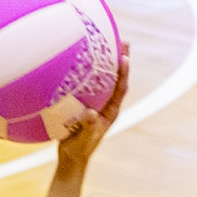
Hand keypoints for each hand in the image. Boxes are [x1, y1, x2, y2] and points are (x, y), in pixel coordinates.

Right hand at [57, 43, 129, 162]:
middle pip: (116, 78)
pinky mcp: (85, 102)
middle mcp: (106, 104)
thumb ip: (88, 126)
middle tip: (123, 40)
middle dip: (120, 59)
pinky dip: (88, 71)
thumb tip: (90, 112)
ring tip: (106, 42)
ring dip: (106, 62)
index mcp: (110, 112)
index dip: (124, 73)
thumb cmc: (80, 149)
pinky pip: (88, 83)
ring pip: (103, 79)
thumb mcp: (84, 139)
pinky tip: (82, 59)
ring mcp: (96, 103)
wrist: (72, 157)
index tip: (125, 57)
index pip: (120, 88)